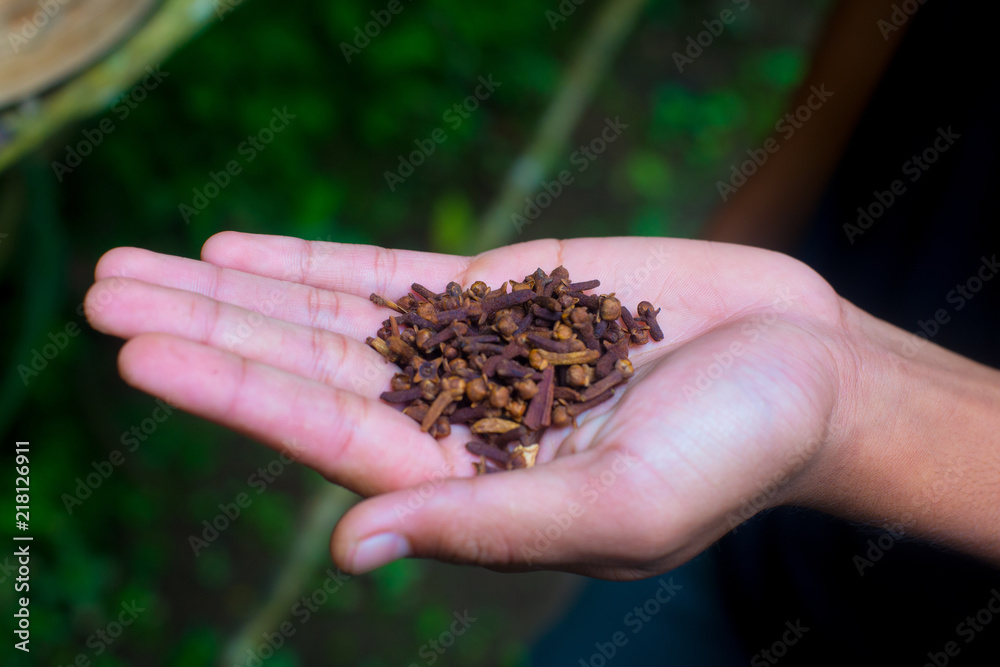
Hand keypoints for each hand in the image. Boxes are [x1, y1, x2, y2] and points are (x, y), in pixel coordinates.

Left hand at [86, 232, 857, 576]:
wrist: (804, 370)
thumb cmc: (734, 454)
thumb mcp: (618, 508)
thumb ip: (485, 524)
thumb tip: (351, 550)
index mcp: (465, 484)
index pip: (320, 432)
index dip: (230, 388)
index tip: (140, 346)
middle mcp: (447, 419)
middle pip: (301, 366)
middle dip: (205, 325)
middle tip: (102, 287)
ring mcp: (466, 350)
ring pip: (329, 315)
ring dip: (238, 287)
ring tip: (144, 259)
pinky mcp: (500, 290)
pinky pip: (389, 273)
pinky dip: (316, 260)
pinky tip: (249, 246)